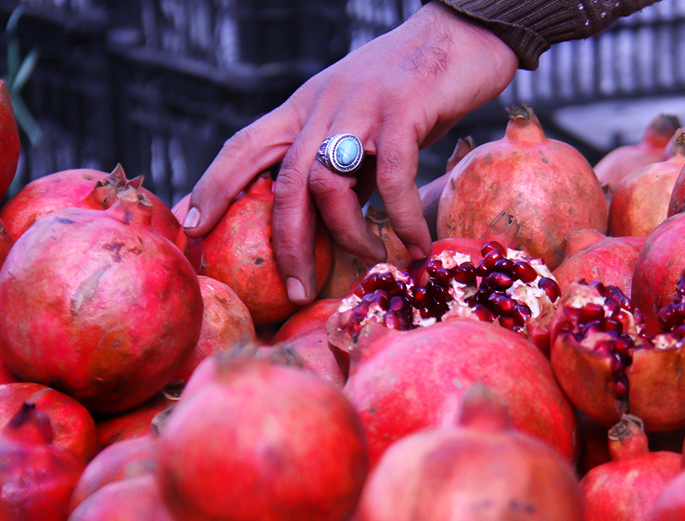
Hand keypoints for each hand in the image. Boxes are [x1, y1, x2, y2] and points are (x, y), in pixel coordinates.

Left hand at [183, 2, 517, 302]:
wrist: (461, 35)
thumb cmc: (414, 89)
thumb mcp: (360, 125)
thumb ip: (340, 167)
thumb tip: (328, 226)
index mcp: (304, 107)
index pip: (244, 146)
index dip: (213, 186)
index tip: (193, 227)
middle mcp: (322, 104)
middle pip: (283, 181)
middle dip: (283, 244)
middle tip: (295, 291)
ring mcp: (361, 106)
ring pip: (328, 183)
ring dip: (348, 236)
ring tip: (373, 261)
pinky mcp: (403, 109)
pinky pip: (392, 176)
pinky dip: (402, 218)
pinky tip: (416, 245)